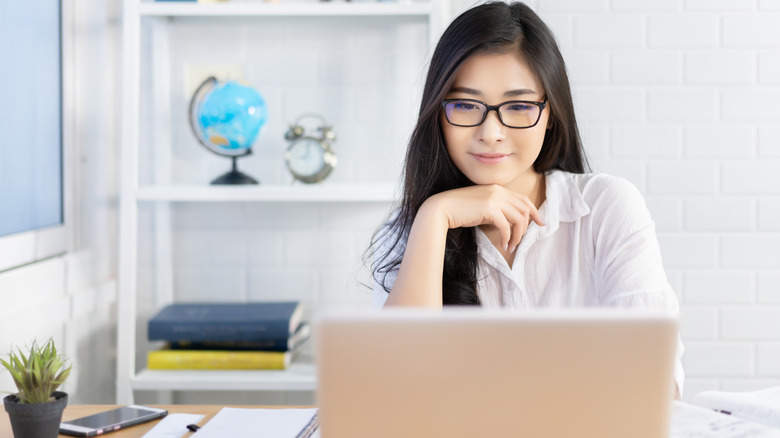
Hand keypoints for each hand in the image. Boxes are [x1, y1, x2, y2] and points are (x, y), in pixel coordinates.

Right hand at [422, 184, 543, 252]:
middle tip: (520, 241)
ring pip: (518, 219)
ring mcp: (494, 198)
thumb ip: (496, 209)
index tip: (540, 222)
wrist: (442, 209)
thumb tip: (509, 223)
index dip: (534, 211)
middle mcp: (498, 191)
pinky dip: (507, 237)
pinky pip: (506, 226)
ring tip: (510, 246)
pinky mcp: (489, 209)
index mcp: (497, 189)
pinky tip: (503, 245)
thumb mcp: (481, 206)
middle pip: (524, 209)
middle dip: (526, 227)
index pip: (523, 199)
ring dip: (517, 235)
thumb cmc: (459, 210)